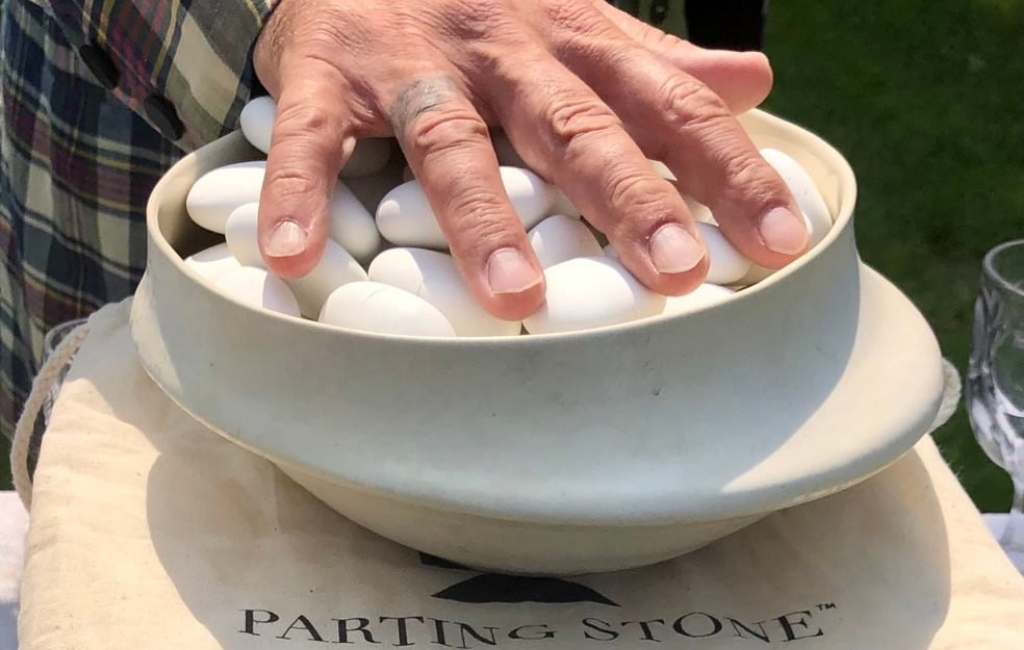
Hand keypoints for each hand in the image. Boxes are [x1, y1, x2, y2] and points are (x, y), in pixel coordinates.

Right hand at [252, 0, 806, 320]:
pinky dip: (302, 193)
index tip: (782, 242)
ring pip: (453, 139)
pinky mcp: (328, 74)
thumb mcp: (579, 25)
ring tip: (517, 297)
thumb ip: (658, 64)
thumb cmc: (488, 8)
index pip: (671, 106)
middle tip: (679, 273)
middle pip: (577, 126)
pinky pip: (314, 137)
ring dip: (483, 218)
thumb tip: (757, 81)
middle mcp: (506, 51)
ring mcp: (414, 62)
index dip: (730, 171)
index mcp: (576, 44)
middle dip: (631, 199)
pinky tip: (296, 256)